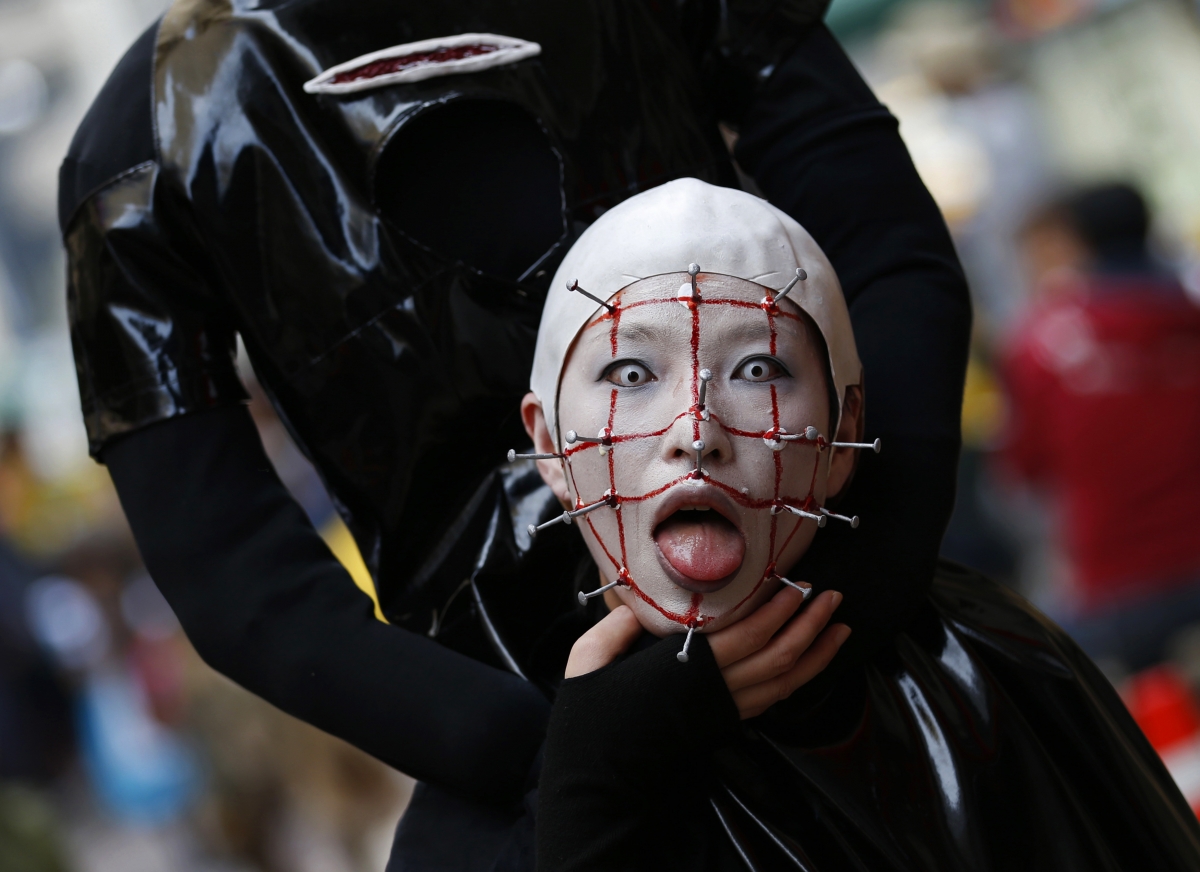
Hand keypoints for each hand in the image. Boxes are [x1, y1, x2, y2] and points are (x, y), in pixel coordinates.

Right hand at [563, 585, 849, 719]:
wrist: (600, 776)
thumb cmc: (591, 717)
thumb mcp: (588, 661)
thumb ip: (614, 628)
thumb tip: (636, 602)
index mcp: (686, 671)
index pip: (747, 638)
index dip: (777, 612)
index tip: (797, 586)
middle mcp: (714, 692)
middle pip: (777, 658)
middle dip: (811, 626)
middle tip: (833, 597)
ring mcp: (724, 712)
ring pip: (785, 683)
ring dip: (818, 655)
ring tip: (841, 629)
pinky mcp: (725, 724)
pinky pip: (774, 702)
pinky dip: (799, 681)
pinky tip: (812, 663)